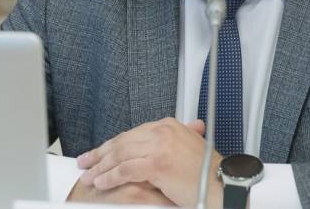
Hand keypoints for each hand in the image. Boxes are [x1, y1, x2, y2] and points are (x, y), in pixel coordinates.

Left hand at [76, 117, 223, 207]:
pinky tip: (102, 182)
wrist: (223, 184)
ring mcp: (160, 145)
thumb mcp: (187, 150)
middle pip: (122, 141)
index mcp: (168, 126)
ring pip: (121, 154)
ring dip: (102, 166)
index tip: (99, 153)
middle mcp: (163, 131)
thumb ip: (168, 144)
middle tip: (86, 162)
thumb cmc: (208, 174)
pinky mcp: (158, 163)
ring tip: (90, 175)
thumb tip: (152, 148)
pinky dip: (111, 176)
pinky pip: (126, 169)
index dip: (112, 144)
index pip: (132, 134)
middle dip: (101, 153)